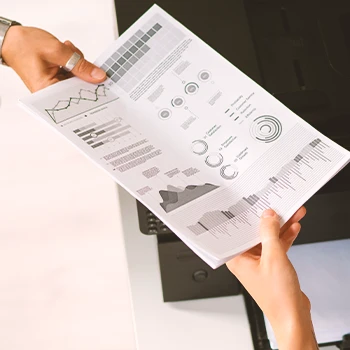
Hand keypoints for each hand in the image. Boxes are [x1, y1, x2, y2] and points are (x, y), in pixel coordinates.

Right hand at [2, 26, 105, 91]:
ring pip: (78, 79)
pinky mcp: (57, 80)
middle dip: (82, 71)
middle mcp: (52, 93)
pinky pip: (73, 74)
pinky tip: (66, 53)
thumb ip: (80, 64)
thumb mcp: (57, 52)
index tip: (104, 85)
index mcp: (48, 92)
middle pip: (79, 89)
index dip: (91, 90)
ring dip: (77, 63)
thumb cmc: (24, 45)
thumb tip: (98, 76)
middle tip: (74, 55)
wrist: (11, 39)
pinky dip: (73, 62)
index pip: (76, 98)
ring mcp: (55, 86)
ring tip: (66, 51)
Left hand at [227, 208, 317, 349]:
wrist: (293, 317)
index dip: (247, 216)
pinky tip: (293, 227)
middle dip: (269, 220)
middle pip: (255, 232)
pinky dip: (285, 237)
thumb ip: (269, 233)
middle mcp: (244, 259)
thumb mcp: (273, 257)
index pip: (238, 230)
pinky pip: (276, 246)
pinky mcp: (270, 265)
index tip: (255, 203)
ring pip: (268, 238)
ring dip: (280, 227)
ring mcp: (258, 262)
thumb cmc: (277, 297)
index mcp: (236, 258)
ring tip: (292, 213)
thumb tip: (267, 216)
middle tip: (278, 206)